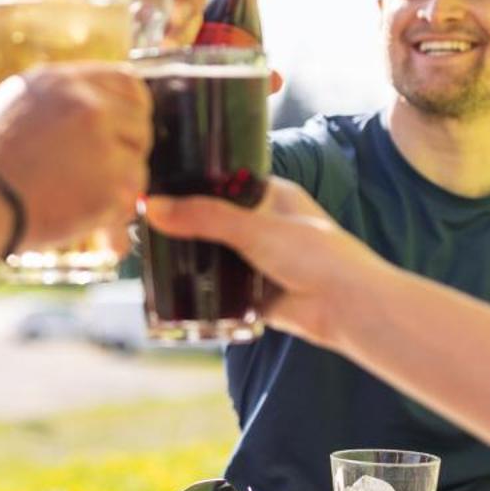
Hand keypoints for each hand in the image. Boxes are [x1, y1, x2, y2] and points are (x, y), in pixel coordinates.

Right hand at [0, 64, 150, 249]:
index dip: (133, 109)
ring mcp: (101, 146)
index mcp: (62, 82)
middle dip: (127, 152)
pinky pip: (126, 204)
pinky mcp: (106, 188)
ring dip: (116, 188)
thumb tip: (88, 120)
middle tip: (106, 174)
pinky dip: (110, 218)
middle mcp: (87, 106)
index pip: (126, 82)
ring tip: (83, 203)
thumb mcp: (12, 107)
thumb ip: (53, 105)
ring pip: (136, 168)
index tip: (126, 129)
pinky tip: (83, 222)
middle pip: (140, 125)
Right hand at [143, 178, 388, 347]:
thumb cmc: (317, 255)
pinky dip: (201, 291)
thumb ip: (203, 217)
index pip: (221, 183)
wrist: (347, 307)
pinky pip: (220, 290)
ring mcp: (259, 260)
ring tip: (149, 254)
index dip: (190, 185)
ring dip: (190, 259)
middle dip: (183, 226)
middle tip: (143, 224)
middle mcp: (264, 225)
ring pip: (214, 256)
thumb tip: (153, 208)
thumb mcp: (254, 227)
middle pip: (212, 222)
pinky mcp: (255, 293)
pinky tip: (171, 287)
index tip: (155, 187)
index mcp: (271, 195)